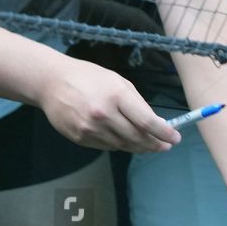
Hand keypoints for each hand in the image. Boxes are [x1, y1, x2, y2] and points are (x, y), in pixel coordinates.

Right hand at [35, 57, 183, 151]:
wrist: (51, 83)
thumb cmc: (89, 78)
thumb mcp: (118, 82)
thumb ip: (137, 103)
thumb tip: (155, 123)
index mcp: (116, 96)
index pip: (146, 121)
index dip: (163, 133)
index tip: (175, 139)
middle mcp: (103, 114)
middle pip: (137, 137)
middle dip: (155, 144)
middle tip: (165, 146)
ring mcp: (90, 129)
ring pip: (123, 145)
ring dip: (139, 147)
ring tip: (150, 146)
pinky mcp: (80, 138)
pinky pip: (107, 146)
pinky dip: (120, 145)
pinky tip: (126, 142)